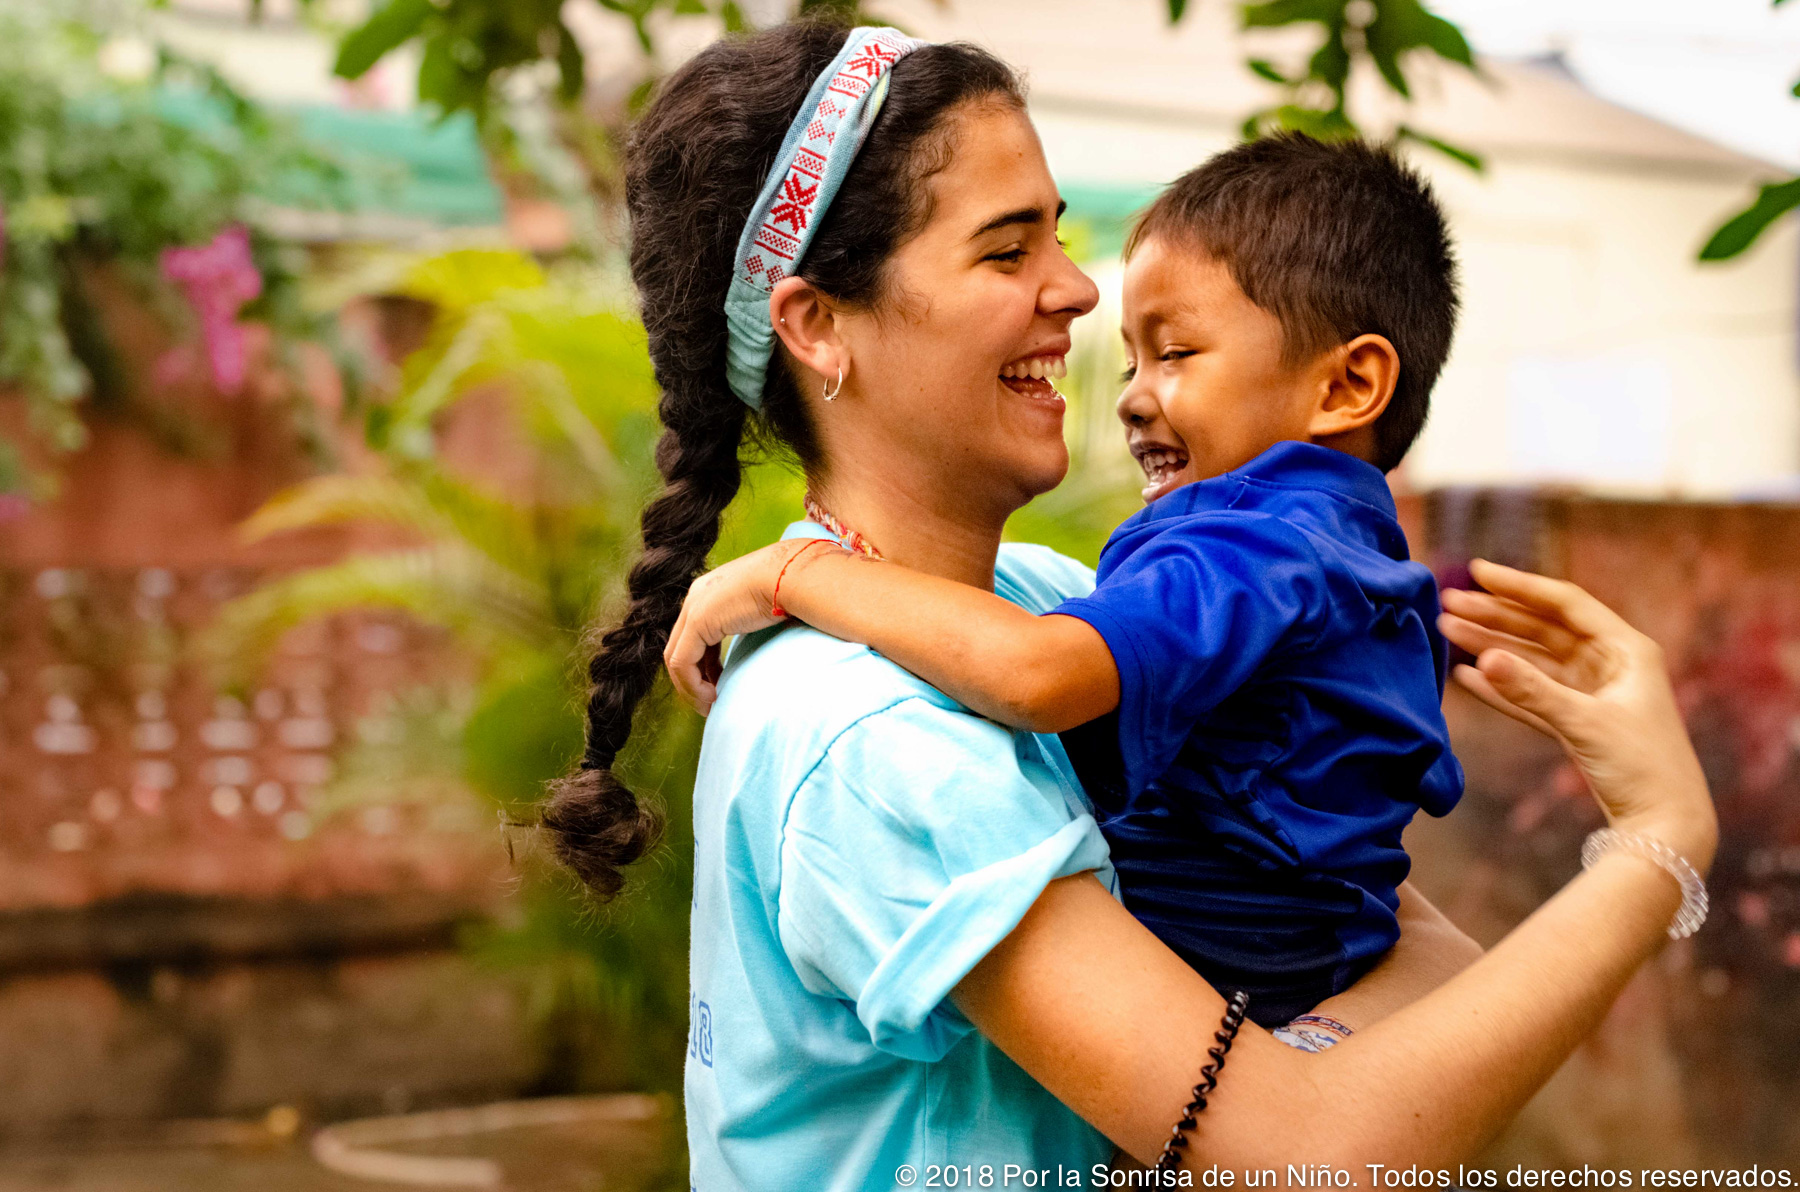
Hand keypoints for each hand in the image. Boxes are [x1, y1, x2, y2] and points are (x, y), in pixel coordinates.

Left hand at [664, 540, 813, 714]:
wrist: (791, 573)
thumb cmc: (790, 589)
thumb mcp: (763, 609)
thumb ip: (749, 622)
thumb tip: (761, 639)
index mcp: (709, 592)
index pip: (693, 637)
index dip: (702, 666)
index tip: (718, 686)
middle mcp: (695, 598)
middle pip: (680, 648)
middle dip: (692, 680)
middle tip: (710, 702)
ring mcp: (693, 608)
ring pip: (676, 660)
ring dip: (691, 688)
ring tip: (711, 706)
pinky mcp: (697, 621)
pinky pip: (682, 664)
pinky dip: (693, 686)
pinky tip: (712, 698)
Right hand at [1438, 559, 1716, 870]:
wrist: (1664, 824)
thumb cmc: (1640, 767)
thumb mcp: (1585, 723)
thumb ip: (1531, 691)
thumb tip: (1481, 659)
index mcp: (1626, 649)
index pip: (1565, 604)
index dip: (1520, 586)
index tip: (1477, 572)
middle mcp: (1609, 663)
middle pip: (1542, 628)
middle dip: (1495, 616)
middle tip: (1449, 603)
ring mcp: (1592, 692)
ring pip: (1533, 660)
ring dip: (1492, 646)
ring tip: (1447, 632)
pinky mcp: (1578, 720)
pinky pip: (1532, 693)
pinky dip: (1501, 685)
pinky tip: (1466, 676)